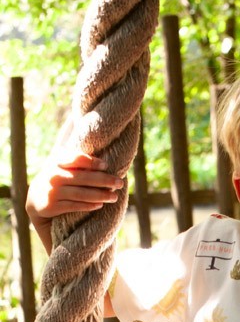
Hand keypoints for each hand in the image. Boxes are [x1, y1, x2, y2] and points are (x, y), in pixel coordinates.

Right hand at [26, 118, 123, 251]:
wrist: (37, 199)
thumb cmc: (56, 176)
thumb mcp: (59, 159)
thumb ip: (69, 143)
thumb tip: (76, 115)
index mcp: (57, 161)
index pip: (76, 158)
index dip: (92, 162)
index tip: (106, 165)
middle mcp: (54, 175)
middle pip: (83, 177)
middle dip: (104, 180)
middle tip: (120, 183)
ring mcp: (53, 191)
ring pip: (81, 193)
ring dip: (100, 195)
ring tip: (114, 197)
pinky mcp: (53, 206)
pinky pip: (75, 206)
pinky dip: (89, 206)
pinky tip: (100, 205)